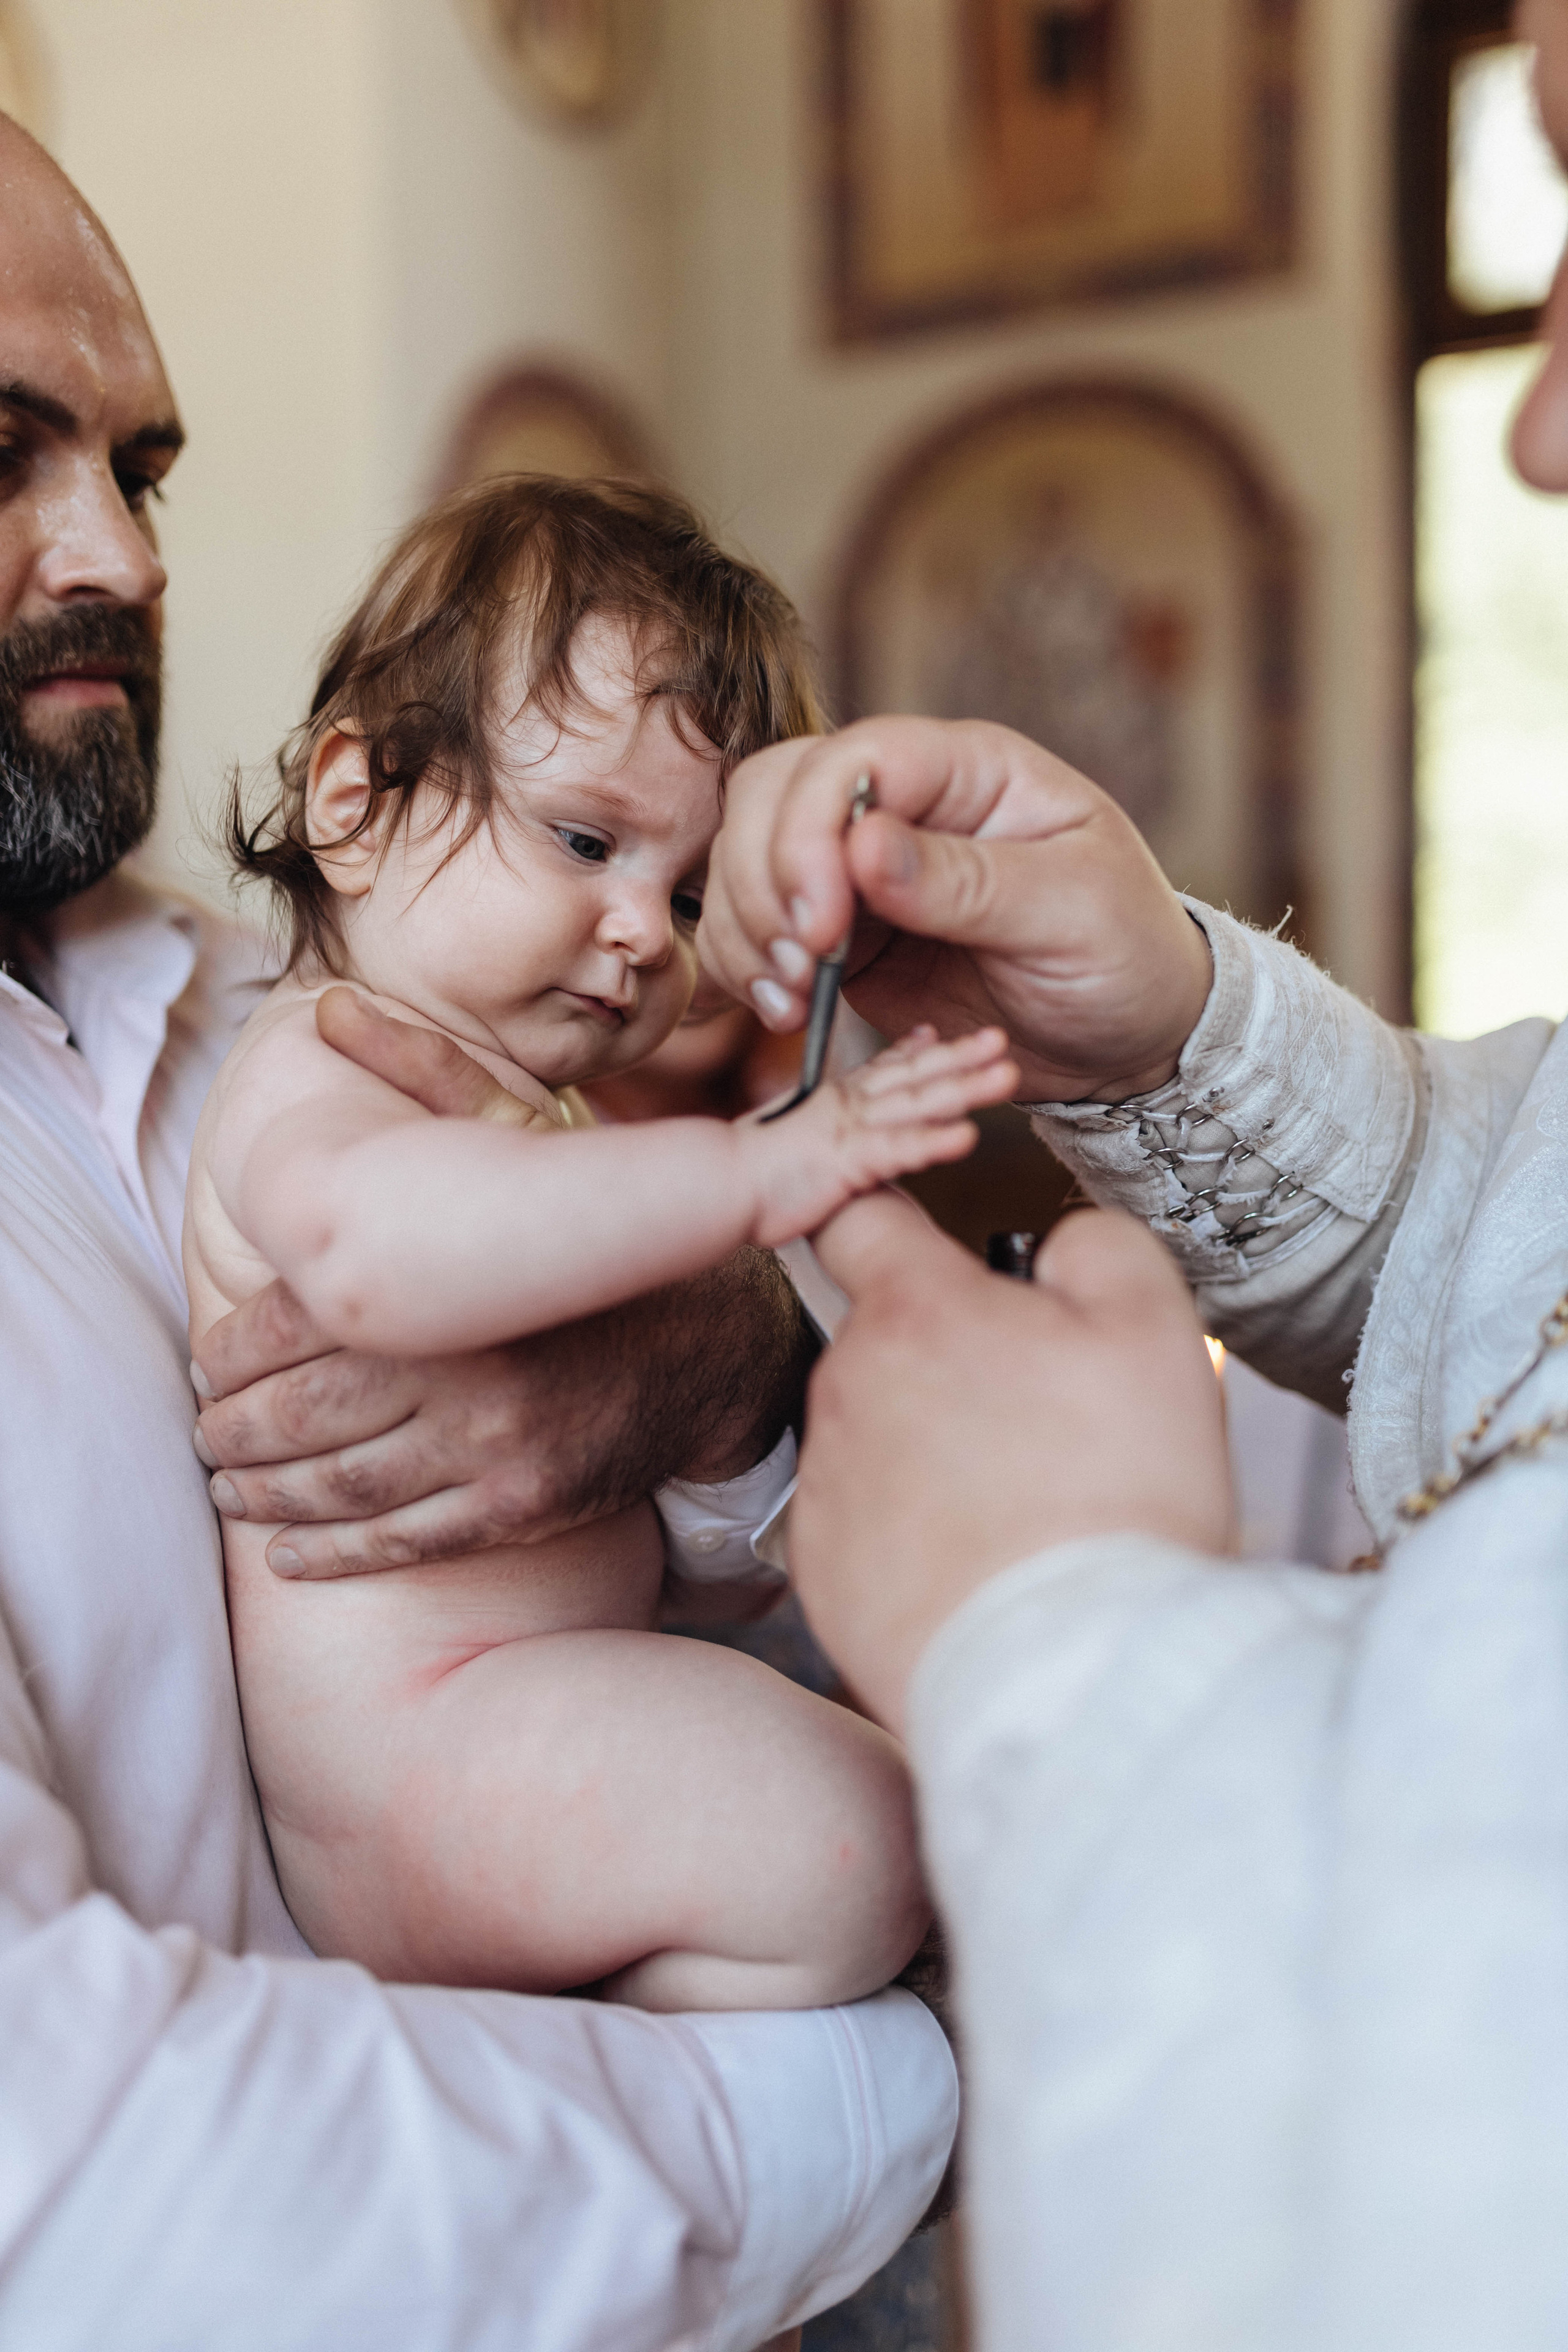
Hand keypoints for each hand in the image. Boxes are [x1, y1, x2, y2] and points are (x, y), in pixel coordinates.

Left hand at [192, 994, 815, 1576]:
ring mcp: (496, 1447)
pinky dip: (333, 1553)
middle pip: (303, 1414)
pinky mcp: (522, 1505)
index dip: (230, 1352)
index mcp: (450, 1284)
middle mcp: (467, 1370)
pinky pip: (403, 1541)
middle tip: (203, 1432)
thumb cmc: (603, 1244)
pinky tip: (287, 1552)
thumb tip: (336, 1008)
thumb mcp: (525, 1144)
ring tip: (227, 1487)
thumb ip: (425, 1079)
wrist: (724, 1344)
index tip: (205, 1363)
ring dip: (265, 1493)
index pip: (296, 1325)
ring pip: (341, 1485)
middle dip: (234, 1429)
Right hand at [698, 717, 1212, 1103]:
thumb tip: (861, 845)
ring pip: (749, 859)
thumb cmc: (1126, 955)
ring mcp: (863, 872)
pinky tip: (785, 1010)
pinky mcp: (842, 937)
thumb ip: (968, 881)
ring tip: (789, 998)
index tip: (822, 921)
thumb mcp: (1071, 913)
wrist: (1131, 1038)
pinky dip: (749, 967)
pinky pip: (759, 930)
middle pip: (775, 794)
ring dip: (746, 926)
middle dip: (764, 877)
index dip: (813, 829)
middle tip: (800, 961)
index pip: (855, 758)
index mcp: (970, 770)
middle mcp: (904, 807)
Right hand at [744, 1023, 1018, 1246]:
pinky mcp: (845, 1162)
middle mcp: (848, 1107)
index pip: (887, 1067)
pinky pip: (895, 1152)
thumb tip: (840, 1116)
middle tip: (999, 1039)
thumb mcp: (790, 1134)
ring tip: (1006, 1077)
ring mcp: (849, 1131)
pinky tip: (966, 1137)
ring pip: (915, 1105)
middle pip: (915, 1075)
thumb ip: (822, 1118)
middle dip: (961, 1057)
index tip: (944, 1033)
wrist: (709, 1186)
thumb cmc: (745, 1170)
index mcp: (838, 1101)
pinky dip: (930, 1142)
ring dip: (963, 1089)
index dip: (921, 1049)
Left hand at [789, 1191, 1235, 1733]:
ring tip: (1025, 1503)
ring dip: (934, 1445)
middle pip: (890, 1339)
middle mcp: (847, 1385)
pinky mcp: (822, 1570)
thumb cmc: (1118, 1497)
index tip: (929, 1246)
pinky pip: (865, 1521)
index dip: (896, 1217)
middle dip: (954, 1360)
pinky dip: (913, 1530)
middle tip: (1043, 1420)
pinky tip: (982, 1561)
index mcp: (917, 1312)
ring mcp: (826, 1482)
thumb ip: (1095, 1246)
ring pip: (879, 1430)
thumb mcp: (1152, 1327)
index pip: (862, 1217)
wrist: (1071, 1671)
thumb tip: (1054, 1246)